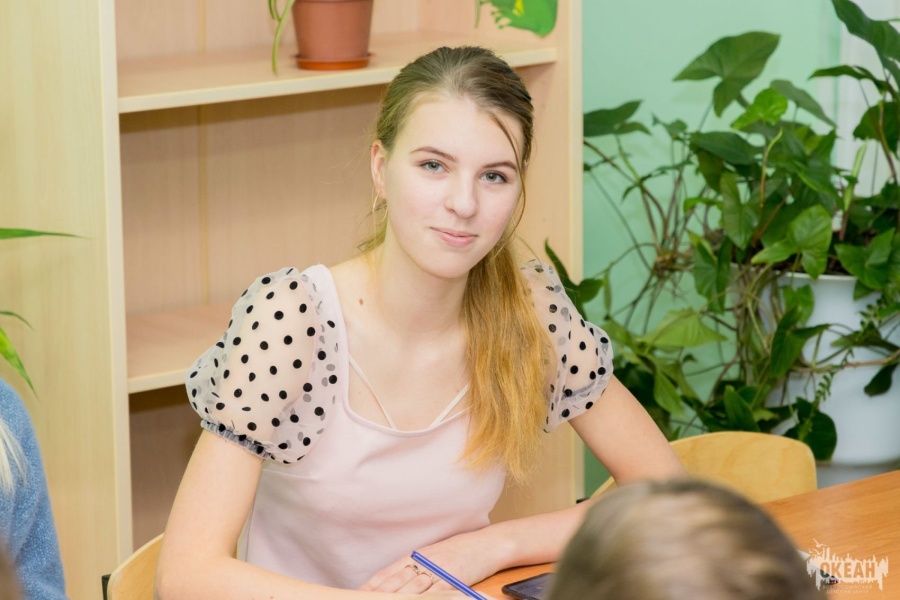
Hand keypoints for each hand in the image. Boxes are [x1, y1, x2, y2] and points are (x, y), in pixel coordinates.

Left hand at [359, 529, 502, 594]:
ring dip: (396, 599)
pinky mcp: (452, 579)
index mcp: (416, 556)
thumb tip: (392, 583)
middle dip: (378, 596)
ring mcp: (437, 571)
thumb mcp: (433, 556)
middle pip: (395, 584)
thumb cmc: (460, 551)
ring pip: (411, 590)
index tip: (357, 595)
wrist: (487, 544)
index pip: (387, 574)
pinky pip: (434, 594)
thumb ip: (413, 568)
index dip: (371, 586)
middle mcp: (423, 562)